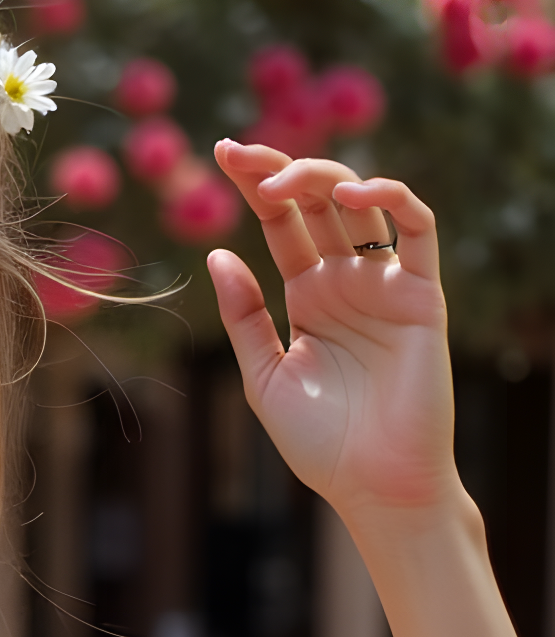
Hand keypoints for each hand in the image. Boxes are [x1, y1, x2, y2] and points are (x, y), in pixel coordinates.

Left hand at [207, 141, 457, 520]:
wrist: (372, 483)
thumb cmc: (319, 439)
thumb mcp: (263, 373)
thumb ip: (243, 315)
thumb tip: (215, 255)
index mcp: (307, 295)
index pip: (280, 223)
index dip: (254, 185)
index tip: (220, 153)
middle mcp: (346, 280)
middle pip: (315, 203)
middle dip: (277, 169)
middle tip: (236, 153)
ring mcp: (384, 283)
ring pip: (362, 205)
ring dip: (322, 179)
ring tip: (277, 181)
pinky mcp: (421, 295)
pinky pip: (418, 232)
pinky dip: (391, 200)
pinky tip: (352, 194)